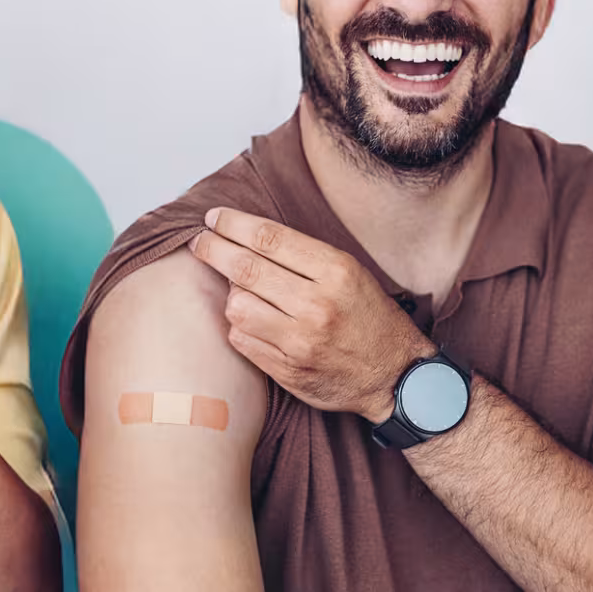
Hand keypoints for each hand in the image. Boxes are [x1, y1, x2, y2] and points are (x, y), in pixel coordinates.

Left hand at [187, 207, 435, 422]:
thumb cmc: (369, 317)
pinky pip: (242, 340)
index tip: (214, 218)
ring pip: (237, 306)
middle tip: (199, 241)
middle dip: (213, 249)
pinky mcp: (288, 371)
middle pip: (245, 268)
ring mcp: (300, 341)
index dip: (234, 224)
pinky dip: (239, 325)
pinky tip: (249, 319)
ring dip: (231, 293)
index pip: (269, 239)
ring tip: (240, 289)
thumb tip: (245, 236)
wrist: (393, 375)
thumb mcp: (350, 273)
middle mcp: (317, 305)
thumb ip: (303, 256)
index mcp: (336, 272)